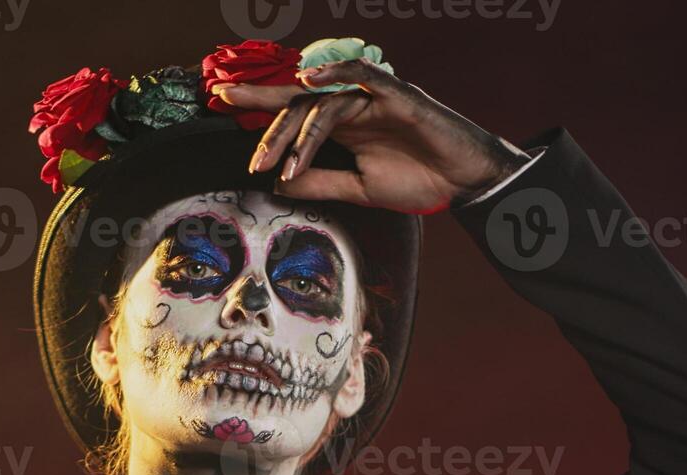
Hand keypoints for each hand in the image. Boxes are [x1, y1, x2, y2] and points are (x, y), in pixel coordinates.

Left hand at [215, 58, 530, 213]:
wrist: (465, 182)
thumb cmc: (421, 180)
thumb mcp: (359, 189)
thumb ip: (322, 183)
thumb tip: (279, 184)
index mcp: (344, 126)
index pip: (295, 112)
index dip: (259, 107)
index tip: (222, 105)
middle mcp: (354, 107)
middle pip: (300, 100)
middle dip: (263, 110)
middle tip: (236, 127)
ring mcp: (374, 98)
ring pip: (323, 103)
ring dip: (297, 133)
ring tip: (280, 164)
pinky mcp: (398, 95)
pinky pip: (363, 76)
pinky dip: (337, 73)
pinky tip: (311, 77)